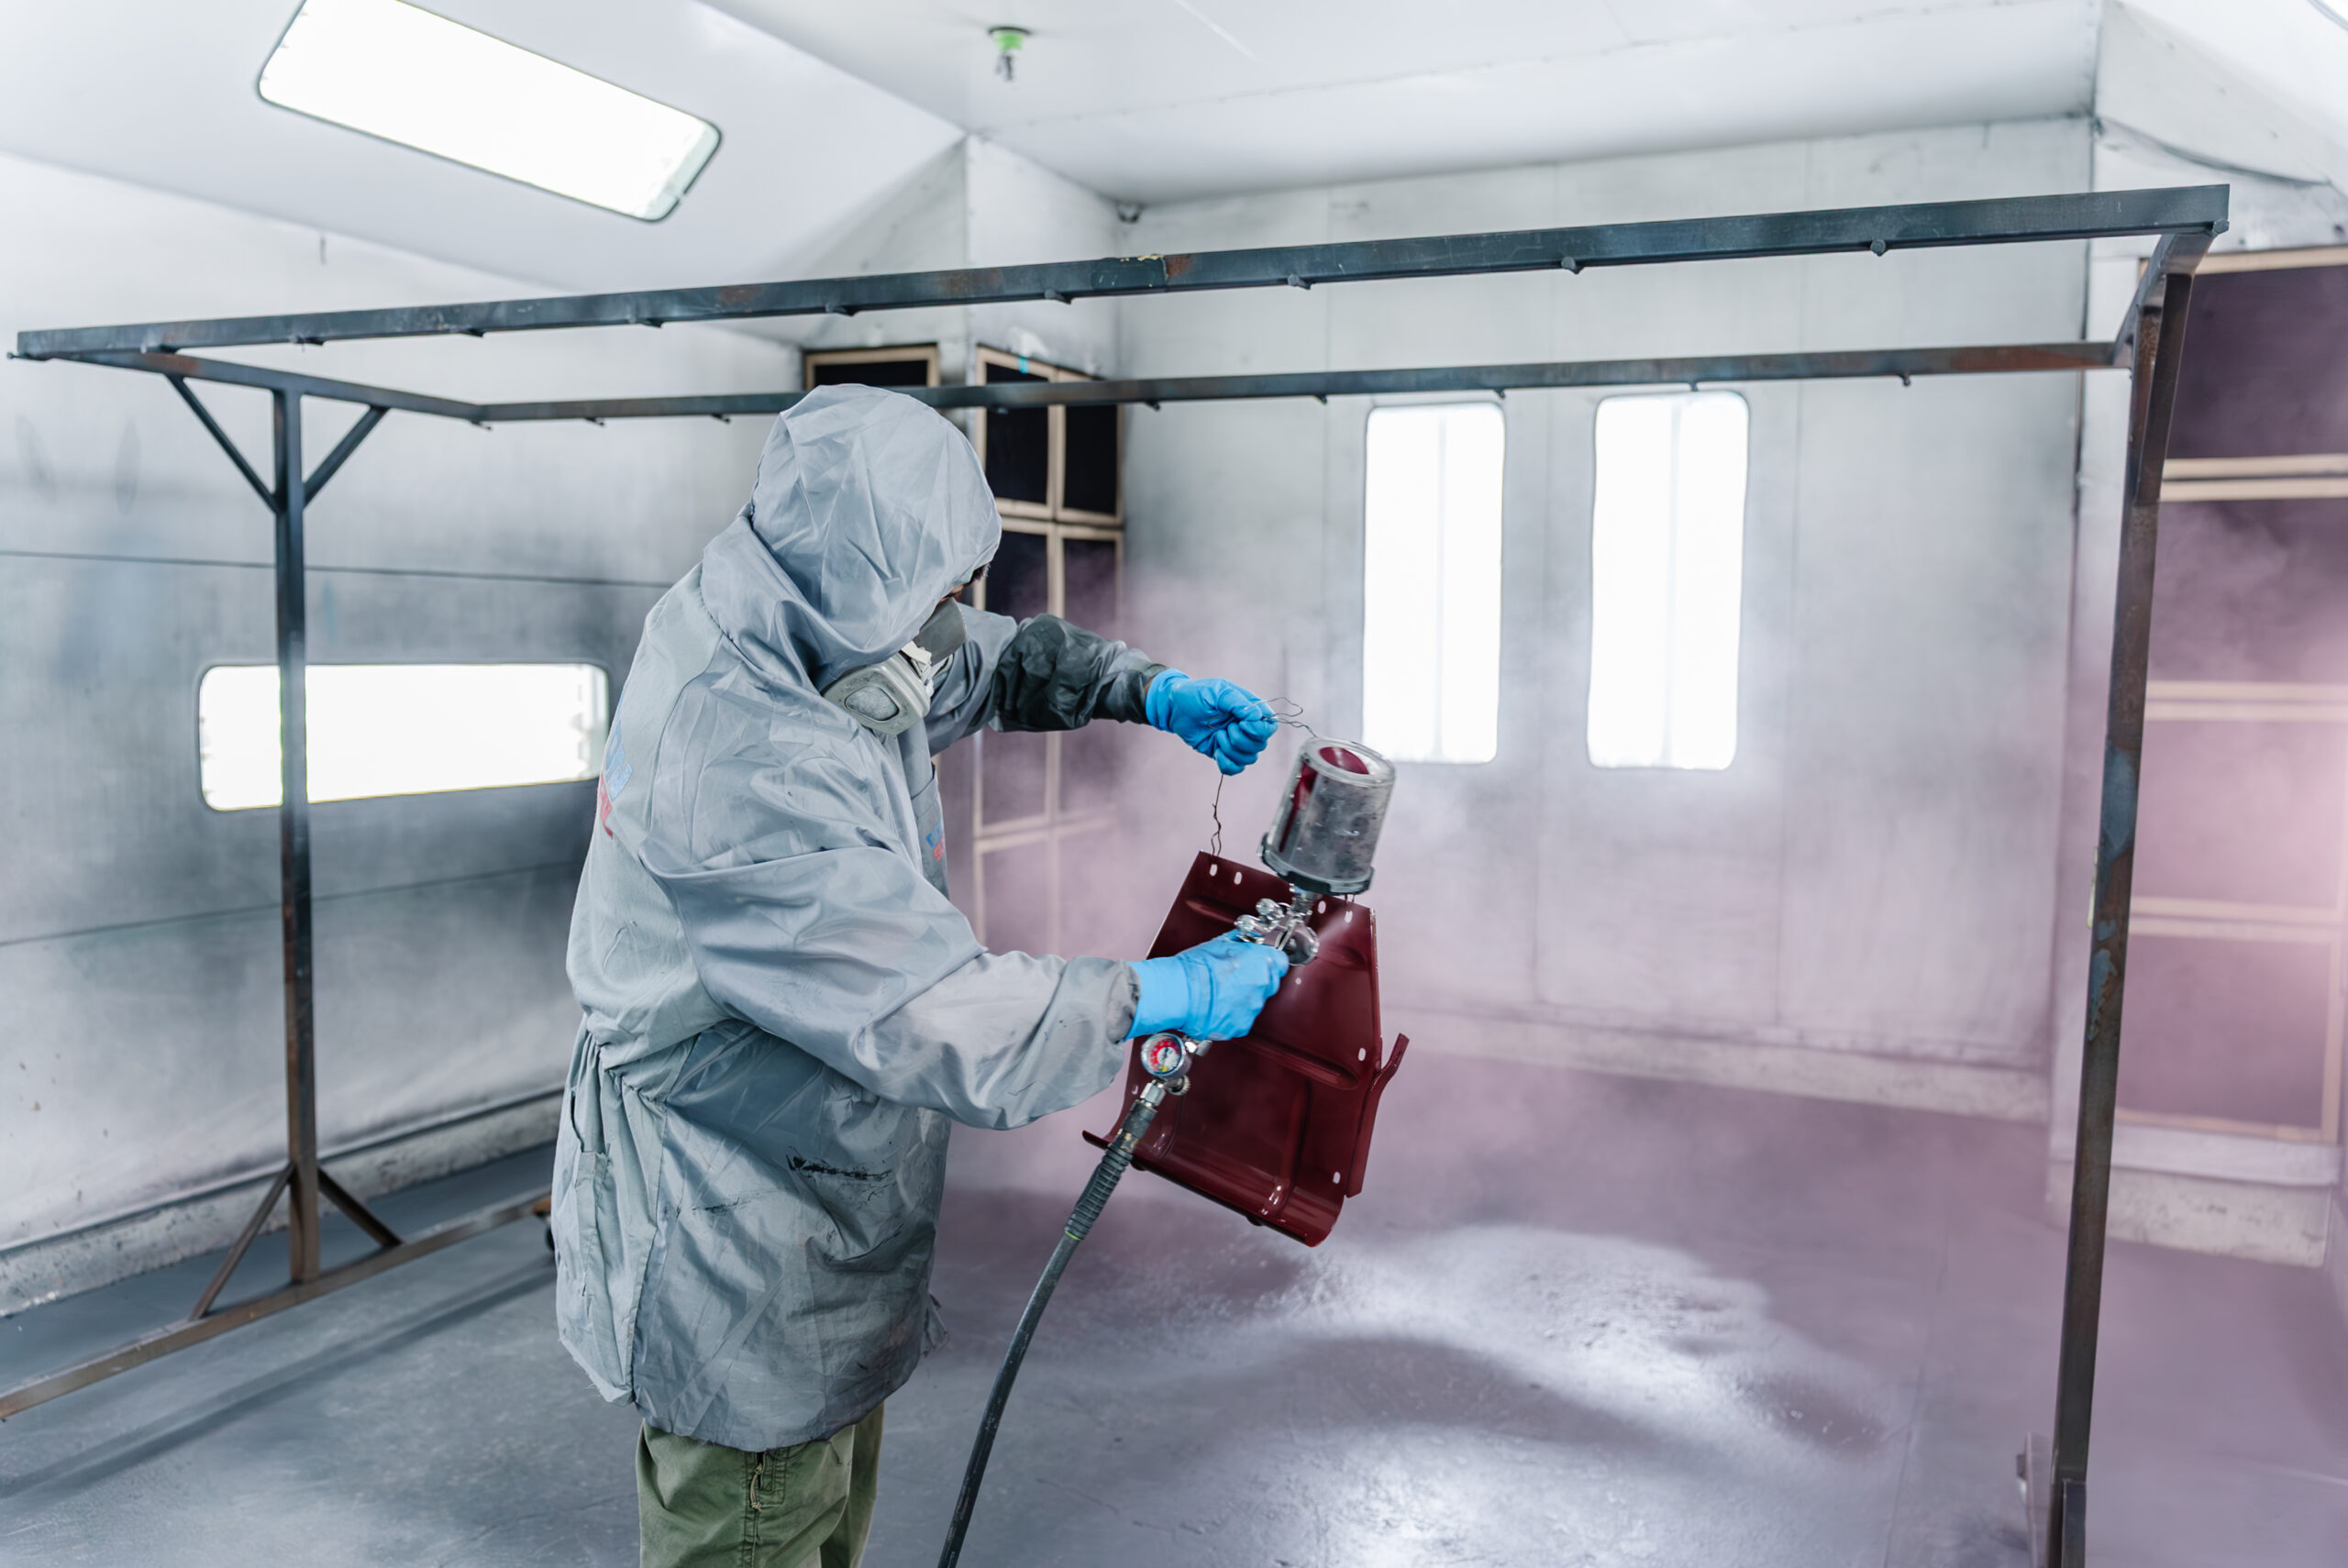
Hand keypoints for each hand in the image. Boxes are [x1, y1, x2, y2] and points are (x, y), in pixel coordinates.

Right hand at [1127, 934, 1288, 1040]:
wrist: (1179, 993)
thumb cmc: (1195, 968)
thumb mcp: (1219, 944)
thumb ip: (1239, 944)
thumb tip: (1242, 942)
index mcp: (1260, 962)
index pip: (1280, 962)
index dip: (1269, 961)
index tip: (1261, 962)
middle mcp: (1260, 986)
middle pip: (1269, 983)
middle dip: (1256, 980)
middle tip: (1236, 976)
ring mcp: (1251, 1008)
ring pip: (1254, 1002)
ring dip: (1243, 998)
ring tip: (1221, 993)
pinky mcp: (1240, 1025)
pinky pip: (1242, 1018)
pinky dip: (1232, 1014)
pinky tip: (1217, 1006)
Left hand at [1145, 671, 1277, 774]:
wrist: (1174, 707)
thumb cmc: (1196, 694)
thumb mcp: (1218, 691)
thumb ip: (1239, 703)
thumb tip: (1256, 718)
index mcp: (1249, 709)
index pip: (1270, 725)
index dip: (1260, 730)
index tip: (1241, 724)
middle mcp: (1246, 726)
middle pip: (1261, 744)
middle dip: (1242, 740)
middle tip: (1225, 729)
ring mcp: (1235, 741)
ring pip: (1250, 758)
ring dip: (1232, 751)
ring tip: (1217, 736)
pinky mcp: (1224, 752)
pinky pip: (1236, 768)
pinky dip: (1228, 764)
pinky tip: (1216, 753)